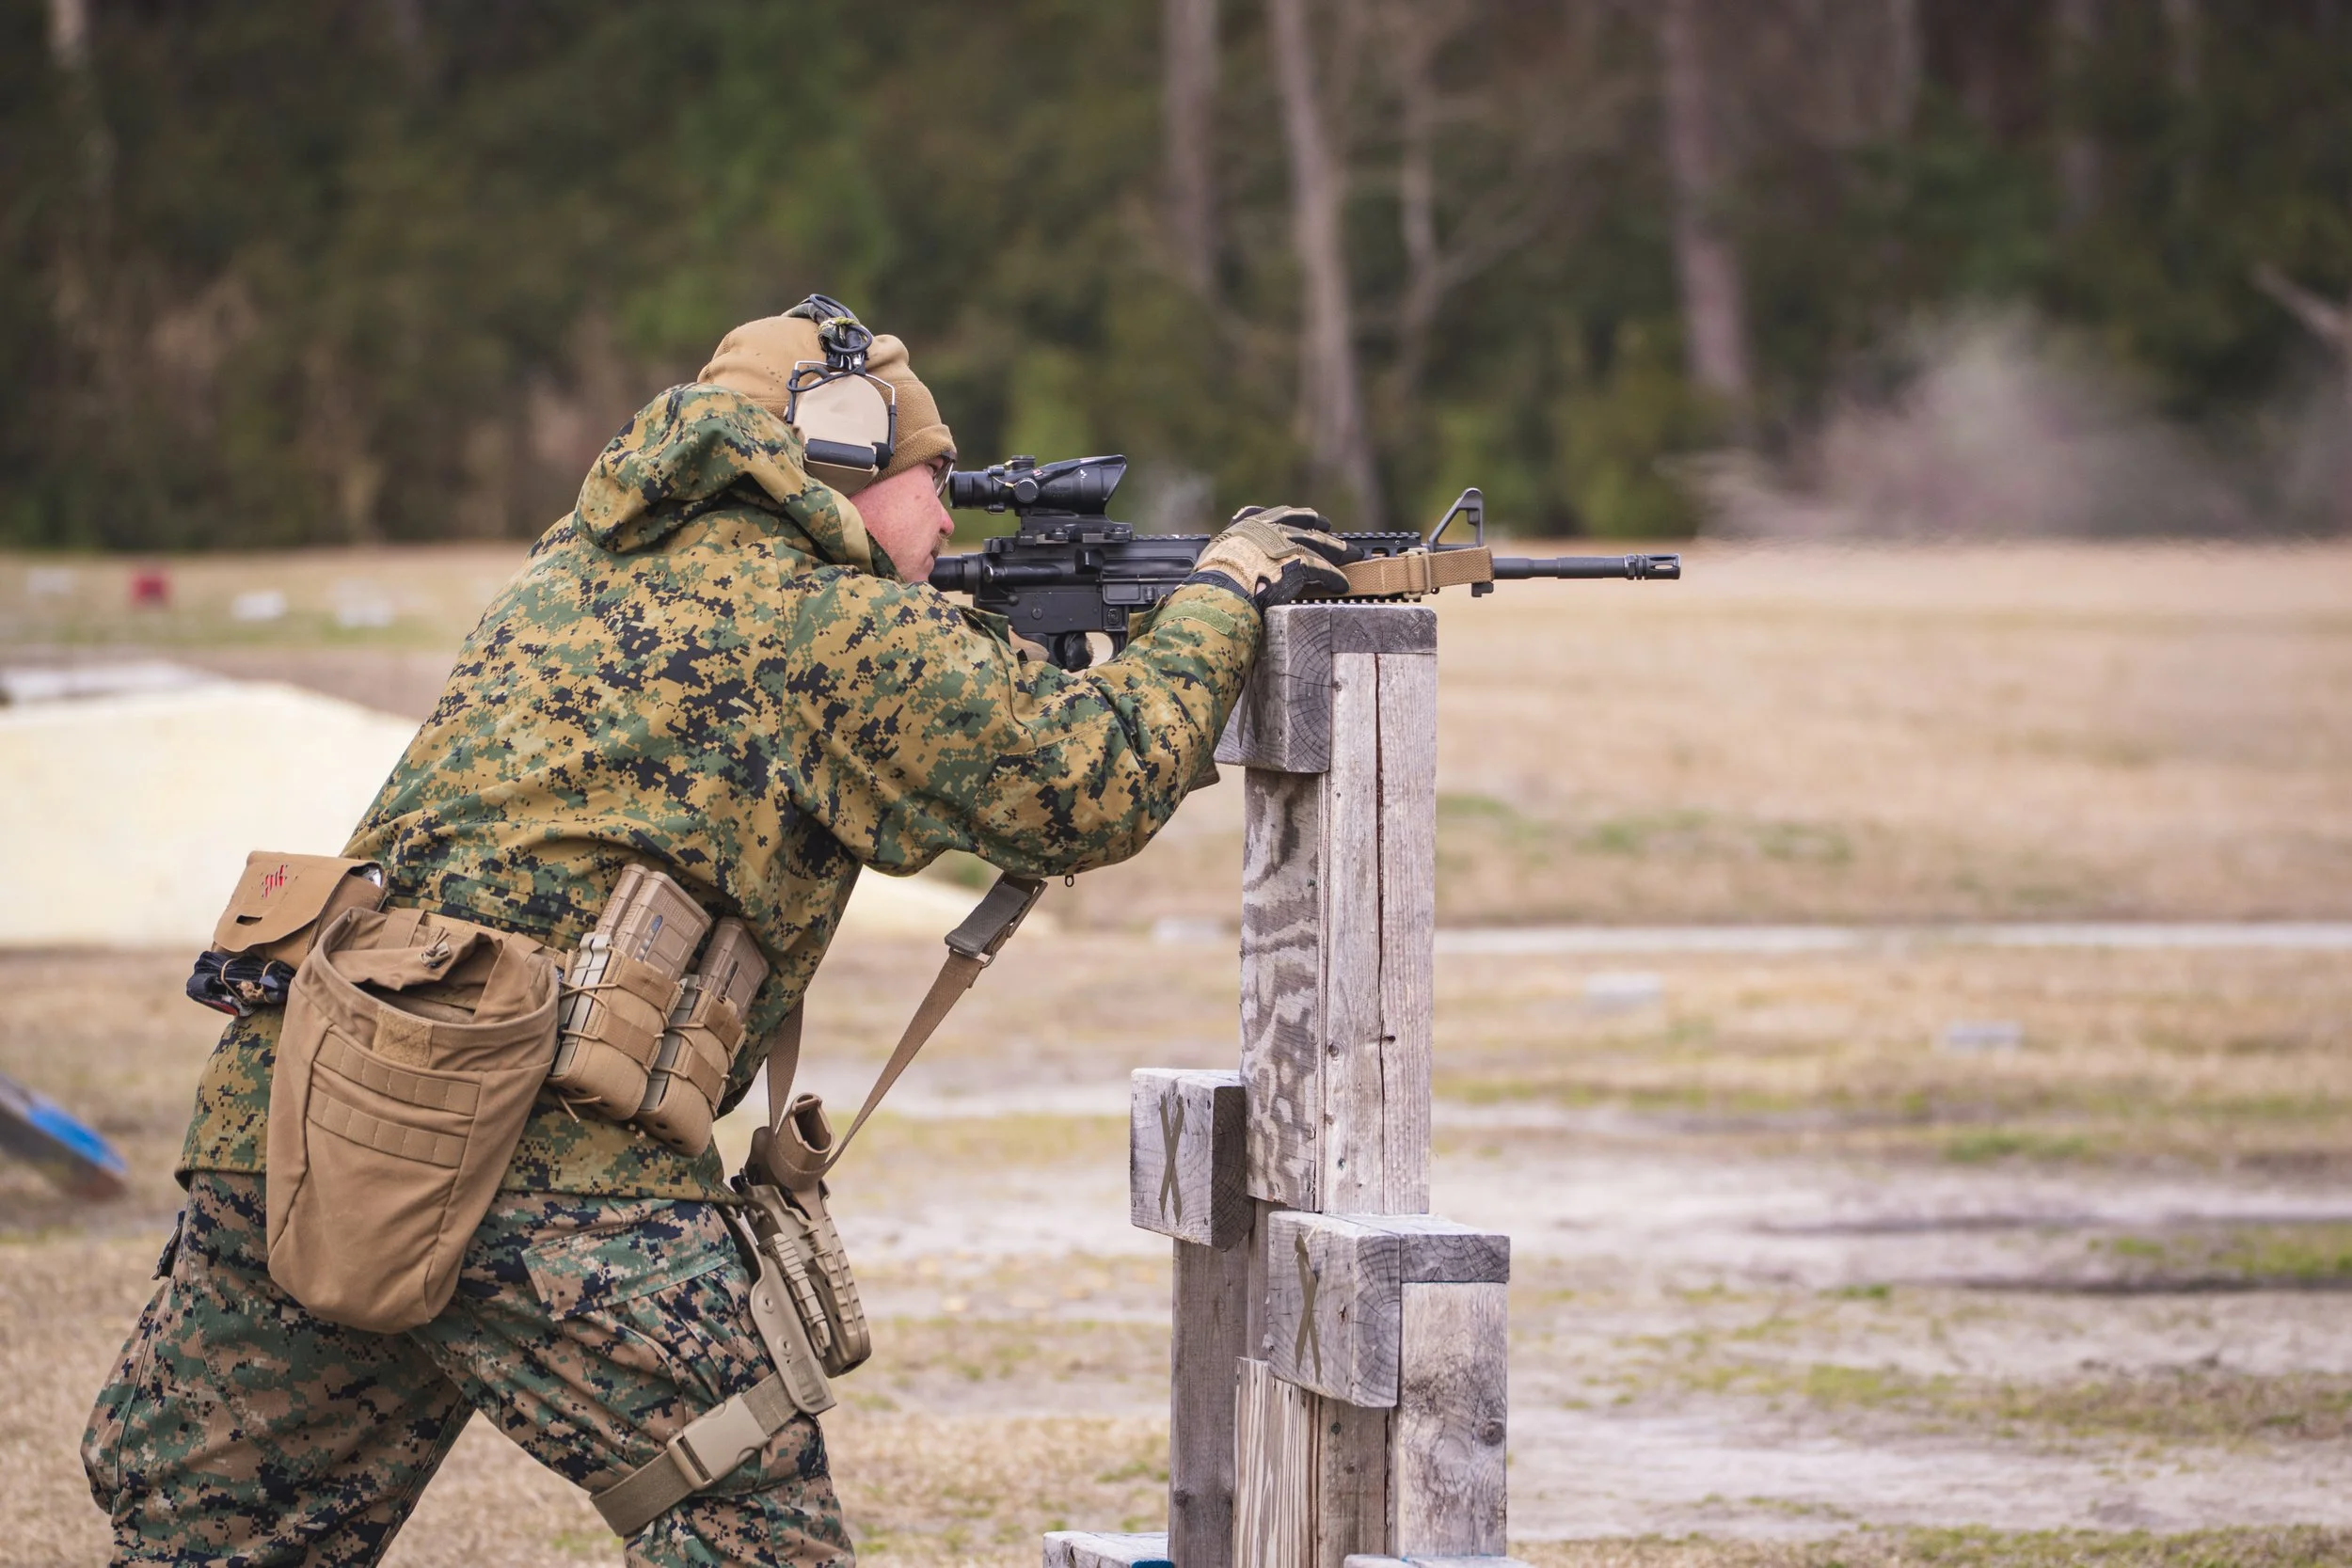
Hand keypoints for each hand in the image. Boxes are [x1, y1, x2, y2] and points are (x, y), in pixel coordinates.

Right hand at [1187, 506, 1351, 608]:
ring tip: (1353, 555)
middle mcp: (1271, 529)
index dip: (1296, 516)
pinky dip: (1334, 577)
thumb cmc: (1212, 578)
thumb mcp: (1215, 554)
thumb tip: (1217, 563)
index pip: (1278, 514)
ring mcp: (1287, 544)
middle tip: (1331, 529)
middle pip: (1304, 525)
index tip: (1307, 516)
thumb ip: (1226, 551)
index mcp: (1250, 525)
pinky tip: (1343, 583)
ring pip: (1319, 544)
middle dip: (1321, 528)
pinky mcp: (1300, 564)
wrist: (1221, 586)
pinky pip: (1323, 570)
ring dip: (1338, 550)